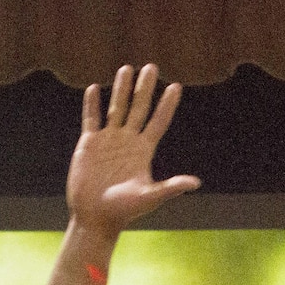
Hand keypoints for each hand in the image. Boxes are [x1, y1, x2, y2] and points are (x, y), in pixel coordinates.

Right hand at [68, 64, 199, 234]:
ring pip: (116, 108)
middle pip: (138, 108)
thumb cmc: (123, 211)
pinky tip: (95, 89)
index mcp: (144, 151)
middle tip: (151, 66)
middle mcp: (127, 142)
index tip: (175, 86)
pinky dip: (92, 104)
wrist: (95, 217)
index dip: (167, 105)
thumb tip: (195, 183)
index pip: (158, 121)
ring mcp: (108, 141)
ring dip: (121, 89)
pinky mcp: (89, 144)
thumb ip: (171, 187)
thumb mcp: (149, 197)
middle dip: (144, 88)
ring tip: (126, 68)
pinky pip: (91, 119)